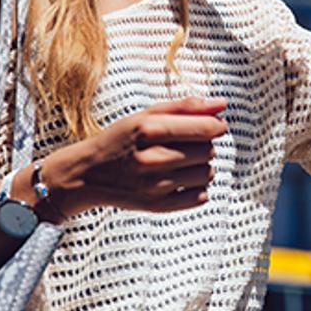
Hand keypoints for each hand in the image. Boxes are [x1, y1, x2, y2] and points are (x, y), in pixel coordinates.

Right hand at [42, 96, 227, 217]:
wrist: (87, 174)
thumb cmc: (120, 140)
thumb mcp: (146, 115)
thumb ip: (186, 107)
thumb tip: (223, 104)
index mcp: (149, 130)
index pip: (206, 128)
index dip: (216, 125)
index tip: (213, 125)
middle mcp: (153, 158)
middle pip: (209, 150)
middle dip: (204, 145)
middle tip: (185, 144)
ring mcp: (155, 185)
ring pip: (207, 174)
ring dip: (202, 166)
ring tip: (181, 162)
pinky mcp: (158, 206)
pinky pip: (200, 197)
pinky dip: (197, 188)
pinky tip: (180, 179)